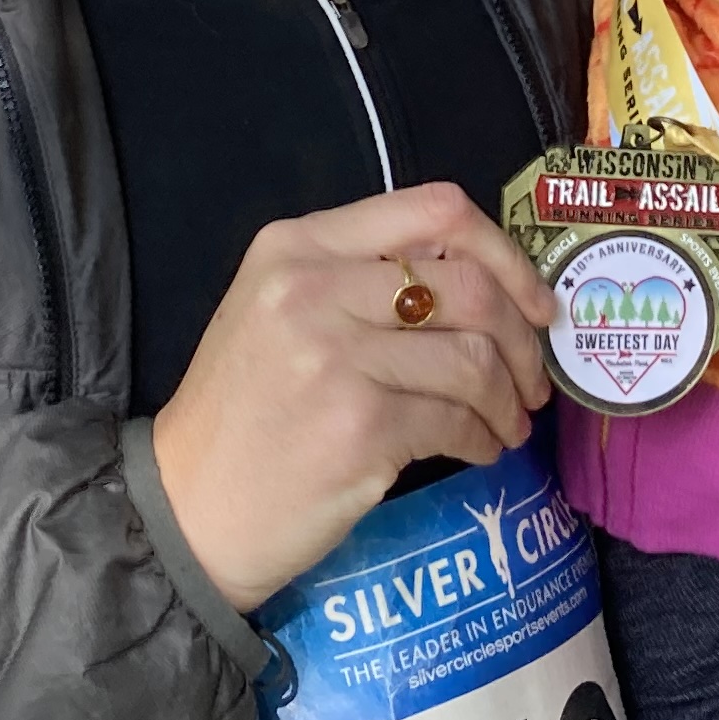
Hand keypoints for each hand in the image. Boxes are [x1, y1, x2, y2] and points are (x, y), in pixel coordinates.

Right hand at [147, 183, 554, 612]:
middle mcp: (313, 287)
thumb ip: (362, 280)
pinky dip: (484, 439)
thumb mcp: (280, 313)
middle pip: (470, 286)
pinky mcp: (360, 426)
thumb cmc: (244, 414)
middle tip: (531, 381)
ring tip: (507, 424)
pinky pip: (458, 420)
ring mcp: (336, 357)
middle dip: (520, 340)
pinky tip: (478, 450)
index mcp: (297, 245)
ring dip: (508, 399)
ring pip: (474, 358)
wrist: (186, 510)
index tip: (532, 302)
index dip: (504, 254)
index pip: (434, 209)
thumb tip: (487, 285)